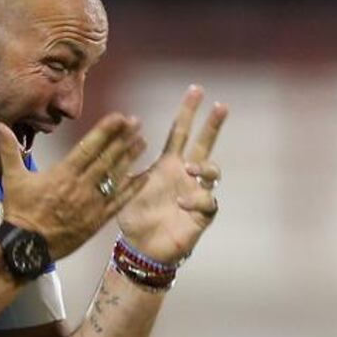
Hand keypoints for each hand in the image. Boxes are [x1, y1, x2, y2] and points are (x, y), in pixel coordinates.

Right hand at [0, 113, 146, 260]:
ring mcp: (91, 205)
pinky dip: (132, 190)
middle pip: (106, 160)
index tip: (120, 117)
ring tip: (142, 143)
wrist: (26, 248)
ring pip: (115, 179)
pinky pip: (118, 203)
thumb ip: (9, 150)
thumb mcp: (12, 178)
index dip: (106, 132)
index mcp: (62, 175)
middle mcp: (80, 188)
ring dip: (130, 159)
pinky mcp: (96, 222)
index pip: (88, 148)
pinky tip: (144, 176)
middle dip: (123, 140)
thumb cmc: (19, 212)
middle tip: (137, 124)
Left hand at [117, 86, 228, 262]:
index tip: (196, 89)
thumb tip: (115, 137)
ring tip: (191, 167)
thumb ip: (122, 164)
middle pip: (205, 144)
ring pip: (213, 171)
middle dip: (213, 125)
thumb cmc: (135, 216)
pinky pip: (208, 201)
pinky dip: (197, 199)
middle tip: (220, 106)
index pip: (180, 132)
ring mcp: (196, 193)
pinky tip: (182, 203)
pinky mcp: (201, 215)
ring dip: (205, 166)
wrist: (142, 247)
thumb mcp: (124, 186)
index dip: (188, 112)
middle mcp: (186, 175)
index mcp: (168, 165)